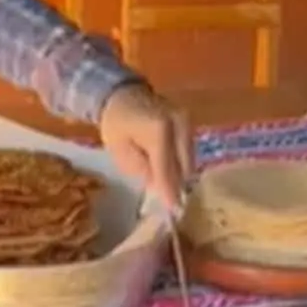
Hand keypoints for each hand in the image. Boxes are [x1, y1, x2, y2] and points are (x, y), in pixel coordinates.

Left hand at [98, 83, 191, 210]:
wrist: (122, 95)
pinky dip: (181, 163)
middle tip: (172, 205)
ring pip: (190, 159)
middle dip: (178, 185)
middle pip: (184, 165)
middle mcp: (179, 124)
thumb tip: (161, 186)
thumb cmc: (116, 125)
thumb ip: (142, 170)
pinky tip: (171, 172)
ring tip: (170, 189)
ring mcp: (187, 121)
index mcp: (159, 130)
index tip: (174, 212)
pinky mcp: (190, 123)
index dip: (170, 191)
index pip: (167, 168)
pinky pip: (189, 150)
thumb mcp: (120, 152)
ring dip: (180, 174)